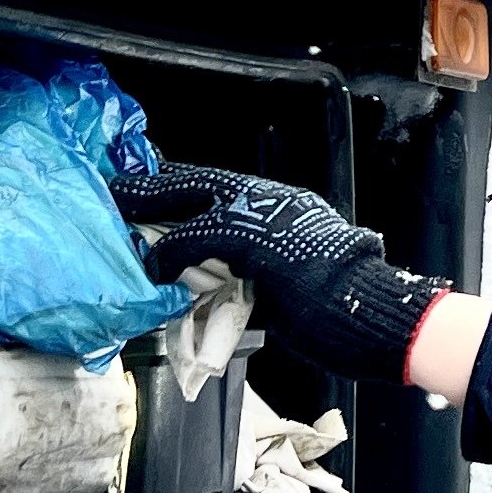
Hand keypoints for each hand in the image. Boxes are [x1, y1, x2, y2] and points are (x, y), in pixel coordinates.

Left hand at [119, 163, 443, 381]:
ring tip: (118, 211)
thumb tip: (226, 292)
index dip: (184, 187)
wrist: (374, 312)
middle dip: (154, 184)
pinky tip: (153, 266)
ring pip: (190, 197)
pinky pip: (194, 238)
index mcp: (286, 206)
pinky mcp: (251, 239)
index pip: (223, 188)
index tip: (153, 183)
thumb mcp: (297, 281)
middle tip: (117, 185)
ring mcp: (263, 215)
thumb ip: (259, 276)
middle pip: (199, 181)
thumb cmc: (345, 308)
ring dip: (149, 206)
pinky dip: (168, 253)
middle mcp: (273, 201)